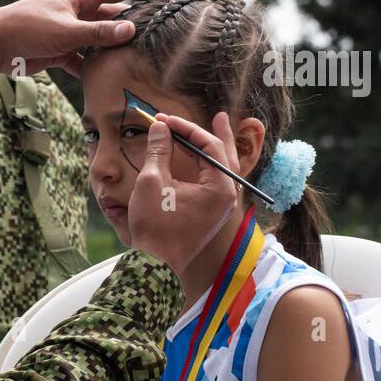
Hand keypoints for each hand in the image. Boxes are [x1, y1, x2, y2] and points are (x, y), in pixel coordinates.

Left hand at [0, 0, 175, 76]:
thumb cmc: (26, 28)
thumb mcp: (66, 31)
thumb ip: (99, 33)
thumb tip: (131, 29)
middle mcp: (79, 9)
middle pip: (115, 15)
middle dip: (137, 24)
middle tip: (165, 33)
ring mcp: (71, 30)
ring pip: (102, 39)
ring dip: (117, 49)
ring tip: (143, 59)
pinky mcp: (61, 50)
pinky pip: (85, 58)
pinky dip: (95, 68)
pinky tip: (111, 78)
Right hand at [126, 112, 240, 274]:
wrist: (155, 264)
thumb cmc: (154, 224)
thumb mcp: (152, 181)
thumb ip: (158, 150)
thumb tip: (159, 128)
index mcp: (220, 188)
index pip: (210, 147)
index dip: (187, 130)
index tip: (165, 121)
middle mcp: (227, 197)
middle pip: (226, 158)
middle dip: (218, 136)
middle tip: (221, 117)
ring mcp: (221, 208)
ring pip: (224, 171)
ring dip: (216, 151)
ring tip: (219, 133)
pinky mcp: (212, 215)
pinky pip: (217, 184)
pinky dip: (210, 169)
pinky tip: (204, 162)